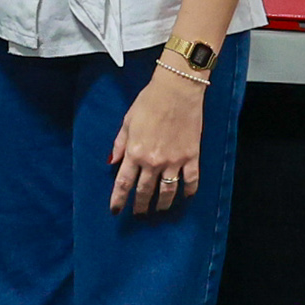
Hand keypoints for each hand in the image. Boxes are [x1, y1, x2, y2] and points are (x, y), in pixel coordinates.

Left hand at [108, 67, 208, 216]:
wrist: (177, 91)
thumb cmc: (149, 102)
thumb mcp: (127, 122)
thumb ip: (120, 144)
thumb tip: (113, 162)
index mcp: (135, 152)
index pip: (123, 183)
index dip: (118, 199)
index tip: (115, 211)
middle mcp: (153, 161)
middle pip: (145, 191)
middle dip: (140, 206)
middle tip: (138, 214)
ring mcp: (174, 161)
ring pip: (167, 192)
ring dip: (162, 204)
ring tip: (160, 210)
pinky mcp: (191, 157)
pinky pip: (190, 180)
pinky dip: (188, 191)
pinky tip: (186, 197)